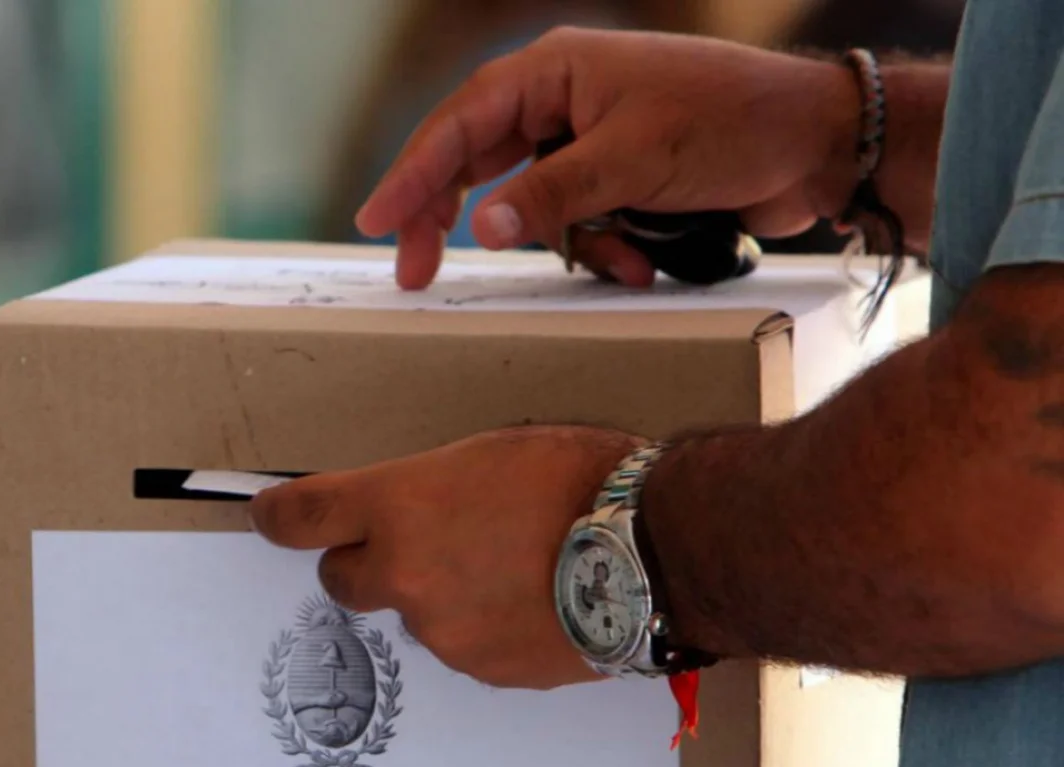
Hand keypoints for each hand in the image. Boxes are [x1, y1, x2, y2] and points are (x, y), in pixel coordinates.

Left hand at [249, 426, 641, 688]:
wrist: (652, 550)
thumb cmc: (581, 480)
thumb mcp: (492, 453)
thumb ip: (432, 487)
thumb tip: (418, 509)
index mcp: (401, 505)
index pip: (301, 516)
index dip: (278, 516)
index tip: (270, 516)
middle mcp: (405, 573)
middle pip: (342, 581)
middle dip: (369, 564)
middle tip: (421, 547)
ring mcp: (442, 630)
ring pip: (414, 615)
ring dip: (441, 596)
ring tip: (509, 572)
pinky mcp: (482, 670)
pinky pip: (464, 647)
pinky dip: (483, 628)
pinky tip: (531, 604)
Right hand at [355, 28, 858, 288]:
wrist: (815, 144)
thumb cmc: (731, 124)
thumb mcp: (631, 160)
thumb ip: (549, 194)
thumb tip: (476, 226)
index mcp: (555, 70)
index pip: (459, 124)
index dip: (411, 174)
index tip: (375, 221)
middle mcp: (564, 100)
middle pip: (480, 164)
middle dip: (462, 222)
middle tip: (419, 273)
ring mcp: (591, 139)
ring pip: (535, 205)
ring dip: (572, 244)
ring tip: (621, 259)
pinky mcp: (620, 176)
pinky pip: (582, 222)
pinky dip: (606, 249)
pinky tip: (644, 261)